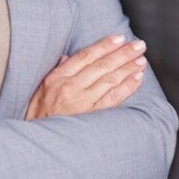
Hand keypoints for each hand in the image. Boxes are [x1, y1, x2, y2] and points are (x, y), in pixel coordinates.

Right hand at [23, 34, 146, 119]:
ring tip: (141, 60)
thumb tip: (67, 57)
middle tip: (138, 45)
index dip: (104, 45)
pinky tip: (136, 79)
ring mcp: (82, 102)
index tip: (118, 38)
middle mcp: (71, 87)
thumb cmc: (38, 113)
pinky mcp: (91, 116)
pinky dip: (127, 87)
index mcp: (57, 77)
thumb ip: (56, 71)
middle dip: (122, 53)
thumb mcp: (40, 88)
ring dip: (128, 68)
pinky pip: (113, 99)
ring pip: (110, 80)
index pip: (85, 56)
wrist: (37, 139)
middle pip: (101, 65)